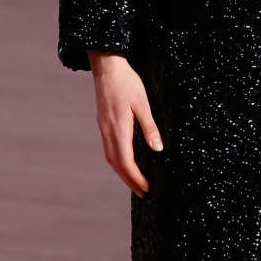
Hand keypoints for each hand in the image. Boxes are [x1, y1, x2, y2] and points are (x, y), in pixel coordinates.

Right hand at [88, 52, 162, 196]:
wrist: (107, 67)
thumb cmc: (127, 82)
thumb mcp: (143, 103)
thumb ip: (149, 127)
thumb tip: (157, 149)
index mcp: (119, 129)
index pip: (126, 162)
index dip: (135, 178)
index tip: (146, 189)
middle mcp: (108, 131)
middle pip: (117, 164)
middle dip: (129, 181)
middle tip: (142, 193)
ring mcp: (104, 128)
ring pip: (111, 158)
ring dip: (122, 173)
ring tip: (134, 183)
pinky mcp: (103, 123)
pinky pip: (109, 149)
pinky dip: (117, 161)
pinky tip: (124, 162)